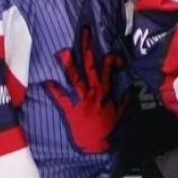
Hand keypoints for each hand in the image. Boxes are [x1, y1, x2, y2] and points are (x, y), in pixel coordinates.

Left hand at [44, 27, 126, 154]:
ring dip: (70, 64)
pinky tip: (46, 81)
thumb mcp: (120, 113)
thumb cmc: (107, 129)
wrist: (97, 146)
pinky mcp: (70, 110)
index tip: (108, 47)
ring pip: (76, 78)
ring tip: (63, 51)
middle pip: (90, 65)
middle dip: (87, 48)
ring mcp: (82, 99)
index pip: (108, 67)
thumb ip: (125, 99)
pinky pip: (61, 98)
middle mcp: (94, 91)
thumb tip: (131, 88)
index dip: (109, 55)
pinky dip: (54, 90)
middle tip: (83, 31)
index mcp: (105, 90)